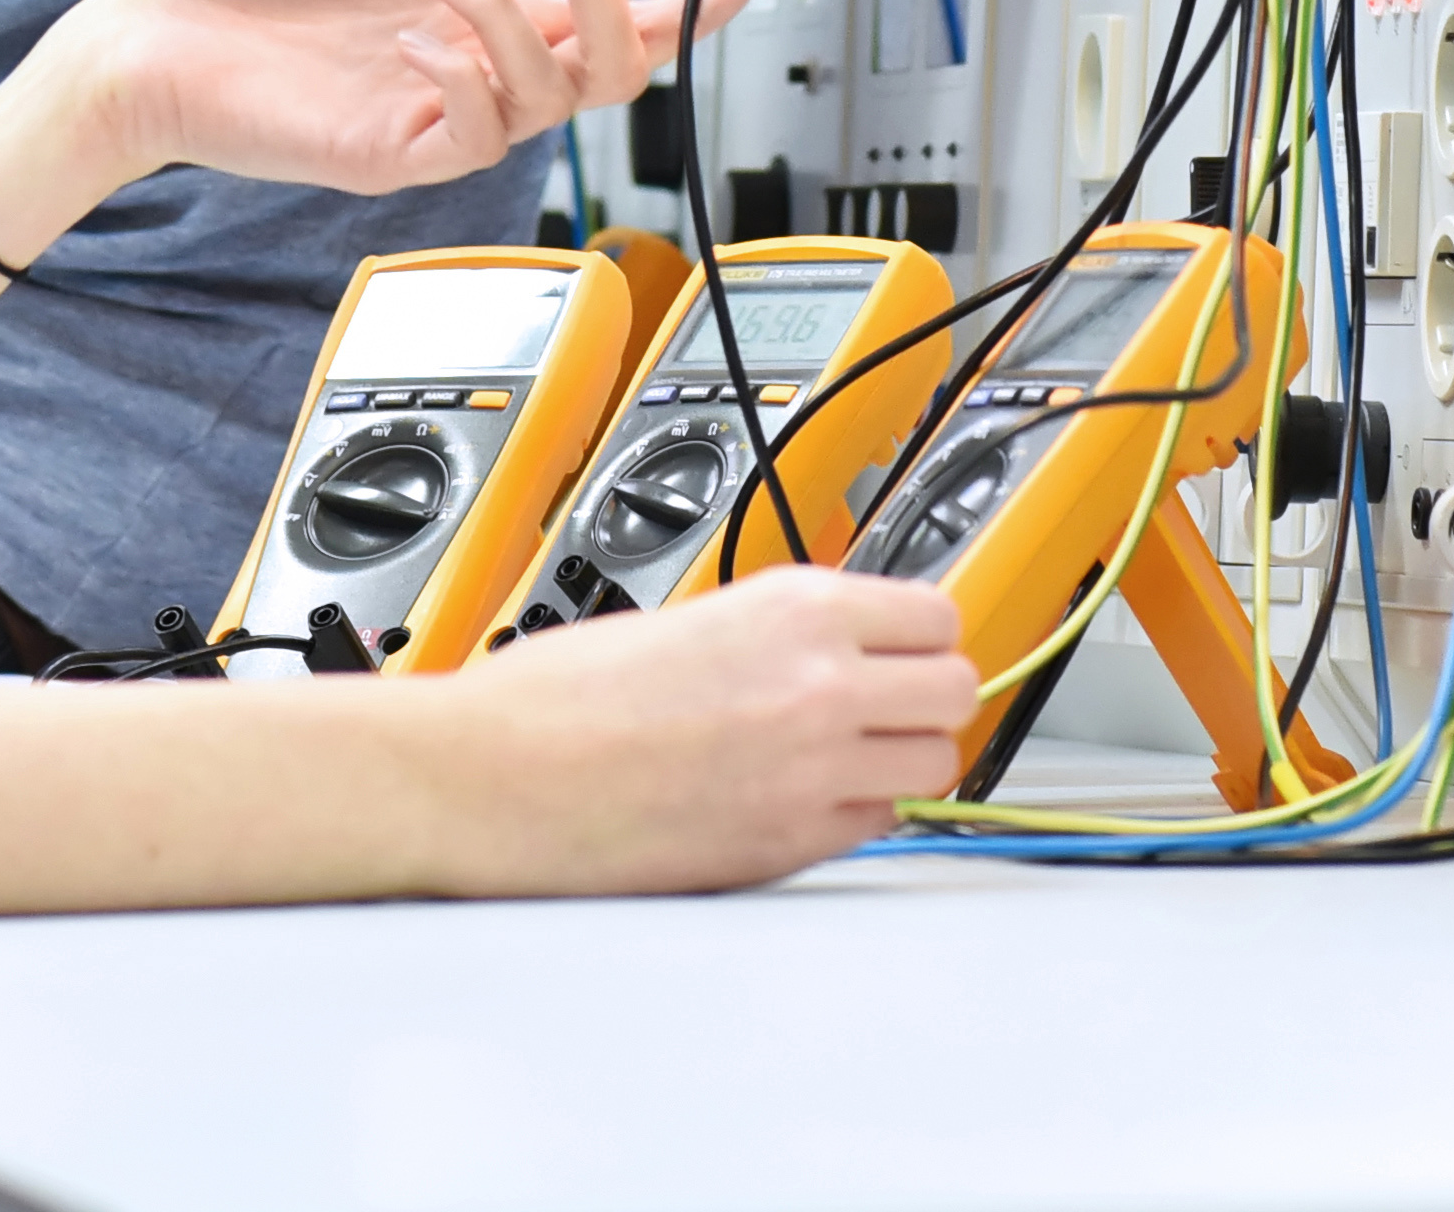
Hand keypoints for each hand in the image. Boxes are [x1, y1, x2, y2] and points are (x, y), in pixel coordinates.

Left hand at [4, 0, 768, 205]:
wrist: (142, 30)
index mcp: (476, 9)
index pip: (612, 15)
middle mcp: (472, 68)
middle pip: (616, 67)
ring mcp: (436, 115)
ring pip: (555, 96)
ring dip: (518, 15)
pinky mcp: (390, 153)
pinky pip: (476, 133)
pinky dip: (470, 69)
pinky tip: (422, 25)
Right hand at [427, 565, 979, 891]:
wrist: (496, 777)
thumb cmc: (557, 699)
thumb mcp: (689, 617)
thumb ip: (779, 632)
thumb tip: (839, 650)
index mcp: (794, 608)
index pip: (937, 616)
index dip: (918, 636)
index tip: (903, 648)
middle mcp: (820, 685)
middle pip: (958, 690)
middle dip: (924, 699)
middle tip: (885, 705)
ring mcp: (813, 771)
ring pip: (935, 766)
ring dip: (900, 761)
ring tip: (844, 756)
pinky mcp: (790, 845)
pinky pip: (875, 827)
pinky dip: (852, 815)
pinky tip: (796, 797)